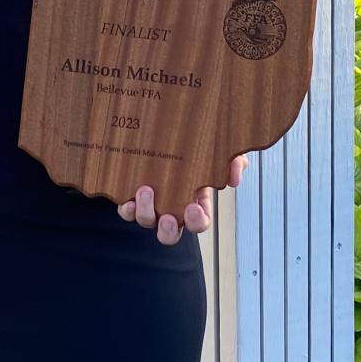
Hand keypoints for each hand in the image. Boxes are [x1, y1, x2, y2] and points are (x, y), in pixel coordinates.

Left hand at [117, 154, 249, 245]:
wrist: (166, 129)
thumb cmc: (195, 147)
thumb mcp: (220, 151)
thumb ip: (233, 162)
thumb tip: (234, 178)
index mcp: (194, 202)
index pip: (199, 222)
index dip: (197, 221)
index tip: (193, 210)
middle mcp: (171, 207)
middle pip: (170, 233)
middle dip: (168, 230)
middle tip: (168, 217)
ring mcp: (151, 203)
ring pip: (146, 220)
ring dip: (145, 212)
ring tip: (145, 190)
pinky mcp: (132, 194)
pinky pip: (126, 209)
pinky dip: (126, 207)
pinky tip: (126, 197)